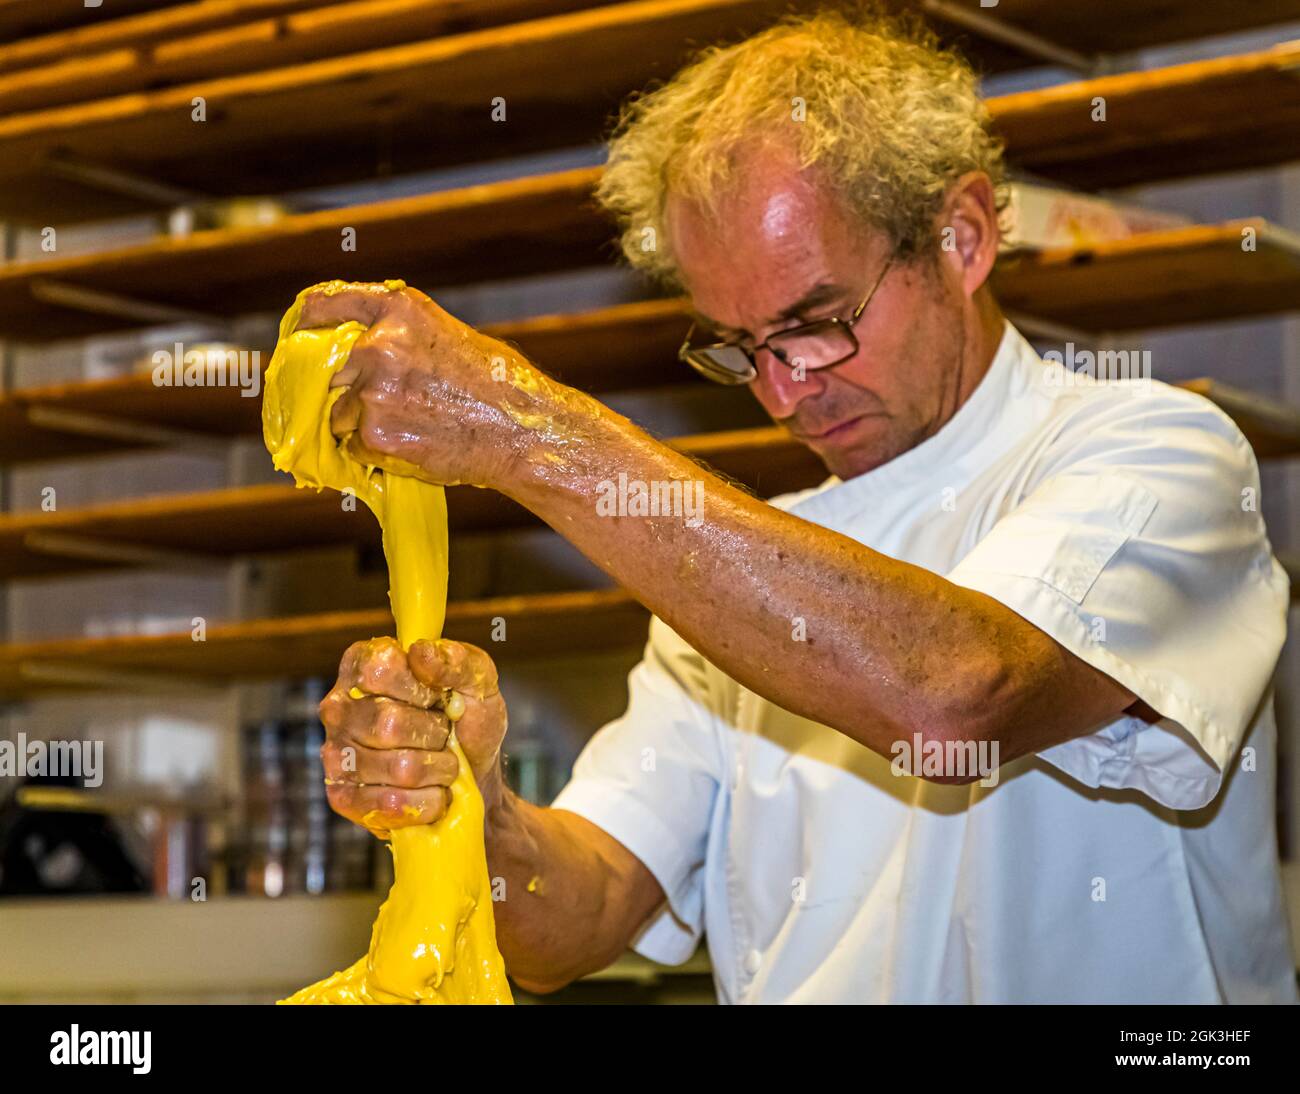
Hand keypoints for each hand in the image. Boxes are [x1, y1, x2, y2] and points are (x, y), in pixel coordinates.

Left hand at [293, 280, 536, 489]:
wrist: (519, 431)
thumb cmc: (496, 385)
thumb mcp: (446, 335)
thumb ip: (398, 335)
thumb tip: (357, 351)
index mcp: (398, 309)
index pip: (328, 304)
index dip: (307, 322)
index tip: (298, 334)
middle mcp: (378, 344)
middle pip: (326, 367)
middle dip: (338, 388)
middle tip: (361, 403)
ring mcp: (372, 391)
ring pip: (336, 413)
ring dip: (357, 424)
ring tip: (404, 428)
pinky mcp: (372, 434)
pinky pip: (351, 445)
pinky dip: (369, 451)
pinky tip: (406, 447)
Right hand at [319, 635, 507, 836]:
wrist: (473, 774)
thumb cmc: (468, 719)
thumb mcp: (477, 681)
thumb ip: (455, 660)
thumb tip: (420, 652)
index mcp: (363, 664)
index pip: (381, 670)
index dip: (422, 689)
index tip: (438, 697)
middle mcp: (339, 706)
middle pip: (389, 723)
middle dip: (435, 733)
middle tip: (444, 734)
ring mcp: (336, 753)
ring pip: (398, 767)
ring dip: (437, 769)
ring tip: (441, 762)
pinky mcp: (342, 797)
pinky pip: (391, 804)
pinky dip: (428, 802)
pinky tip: (432, 792)